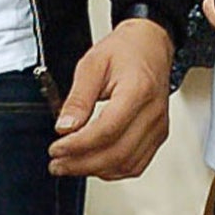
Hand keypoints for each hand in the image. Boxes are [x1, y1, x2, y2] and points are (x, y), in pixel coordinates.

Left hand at [47, 19, 171, 178]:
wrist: (150, 45)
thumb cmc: (125, 50)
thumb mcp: (92, 64)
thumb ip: (78, 98)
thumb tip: (64, 127)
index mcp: (138, 89)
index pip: (107, 130)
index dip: (78, 145)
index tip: (56, 148)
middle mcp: (153, 112)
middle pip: (117, 153)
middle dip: (82, 164)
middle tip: (57, 163)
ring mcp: (158, 126)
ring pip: (127, 164)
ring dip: (95, 170)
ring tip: (70, 164)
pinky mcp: (158, 135)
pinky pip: (136, 164)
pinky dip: (112, 170)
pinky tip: (93, 164)